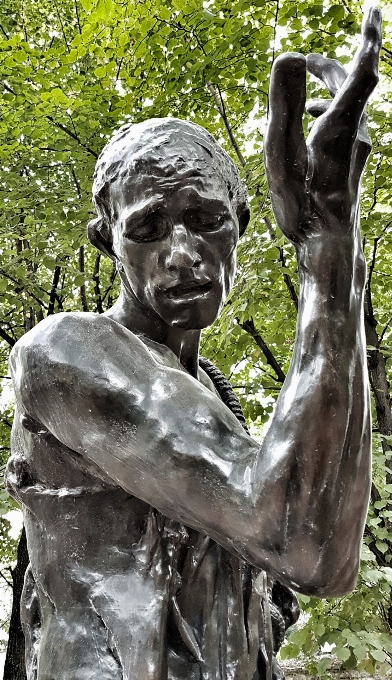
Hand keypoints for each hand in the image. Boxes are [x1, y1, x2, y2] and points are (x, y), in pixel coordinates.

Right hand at [264, 7, 381, 243]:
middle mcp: (357, 132)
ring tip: (304, 97)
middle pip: (354, 84)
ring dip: (328, 92)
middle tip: (309, 60)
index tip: (373, 9)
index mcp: (341, 124)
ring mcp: (357, 149)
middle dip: (332, 66)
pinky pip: (345, 125)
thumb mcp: (284, 154)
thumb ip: (285, 104)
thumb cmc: (303, 204)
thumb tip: (291, 56)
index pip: (362, 68)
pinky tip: (309, 131)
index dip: (369, 35)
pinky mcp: (352, 162)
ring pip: (348, 106)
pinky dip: (327, 115)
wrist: (328, 244)